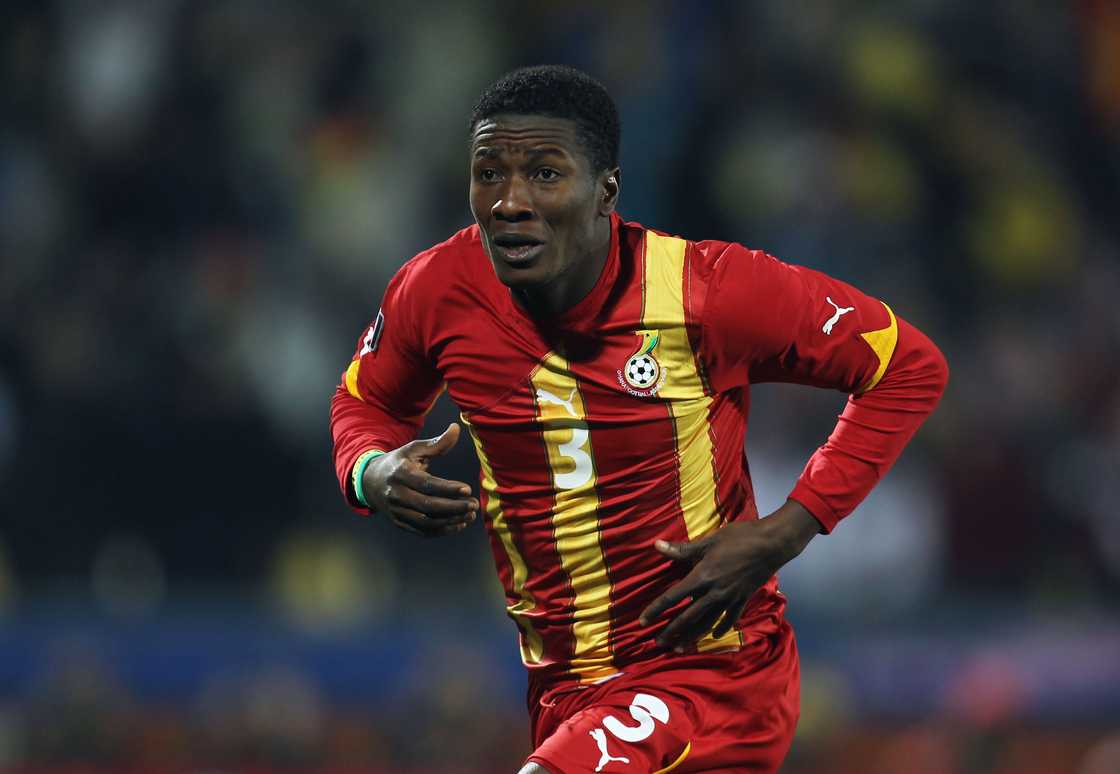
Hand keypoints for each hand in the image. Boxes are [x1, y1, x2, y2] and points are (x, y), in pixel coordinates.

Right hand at [362, 423, 478, 536]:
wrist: (370, 482)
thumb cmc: (399, 462)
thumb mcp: (414, 449)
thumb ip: (437, 443)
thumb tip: (457, 428)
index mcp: (400, 474)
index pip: (426, 484)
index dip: (448, 488)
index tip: (468, 489)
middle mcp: (396, 495)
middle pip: (428, 506)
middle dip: (454, 508)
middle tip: (474, 505)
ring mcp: (397, 511)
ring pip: (426, 522)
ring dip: (451, 521)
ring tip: (470, 515)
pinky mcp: (400, 523)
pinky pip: (423, 531)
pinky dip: (442, 530)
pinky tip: (459, 524)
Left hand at [638, 500, 819, 650]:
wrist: (771, 545)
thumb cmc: (739, 538)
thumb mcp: (708, 541)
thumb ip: (682, 549)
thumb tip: (657, 545)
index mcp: (701, 576)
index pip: (672, 597)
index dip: (656, 610)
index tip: (643, 621)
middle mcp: (713, 592)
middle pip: (687, 617)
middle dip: (671, 631)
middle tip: (658, 643)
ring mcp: (729, 599)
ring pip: (706, 623)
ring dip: (692, 636)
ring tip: (680, 647)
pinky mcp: (743, 600)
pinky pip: (729, 619)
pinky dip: (720, 628)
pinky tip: (714, 636)